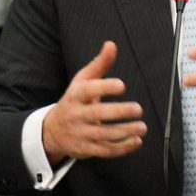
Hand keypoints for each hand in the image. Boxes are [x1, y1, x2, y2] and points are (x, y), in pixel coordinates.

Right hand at [42, 41, 146, 164]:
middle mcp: (77, 115)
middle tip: (138, 109)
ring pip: (103, 135)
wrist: (52, 131)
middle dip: (118, 112)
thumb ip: (99, 64)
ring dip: (124, 132)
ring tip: (142, 127)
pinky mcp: (87, 149)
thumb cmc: (73, 100)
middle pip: (97, 114)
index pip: (88, 91)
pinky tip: (136, 141)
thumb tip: (111, 44)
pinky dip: (122, 148)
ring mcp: (81, 133)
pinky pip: (105, 150)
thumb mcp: (82, 81)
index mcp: (75, 95)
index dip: (105, 88)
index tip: (122, 85)